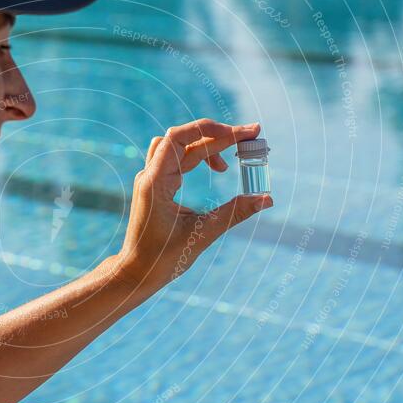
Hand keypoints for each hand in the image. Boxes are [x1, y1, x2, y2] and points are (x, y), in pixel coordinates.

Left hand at [113, 119, 272, 293]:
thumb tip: (266, 199)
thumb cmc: (162, 258)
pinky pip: (177, 158)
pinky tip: (217, 168)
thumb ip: (234, 213)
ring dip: (208, 145)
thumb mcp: (202, 235)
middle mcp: (150, 175)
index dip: (211, 130)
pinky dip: (199, 156)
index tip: (243, 133)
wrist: (136, 272)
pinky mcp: (156, 185)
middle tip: (253, 138)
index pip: (180, 138)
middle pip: (185, 140)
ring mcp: (151, 179)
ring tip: (233, 159)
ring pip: (180, 146)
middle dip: (220, 136)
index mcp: (155, 182)